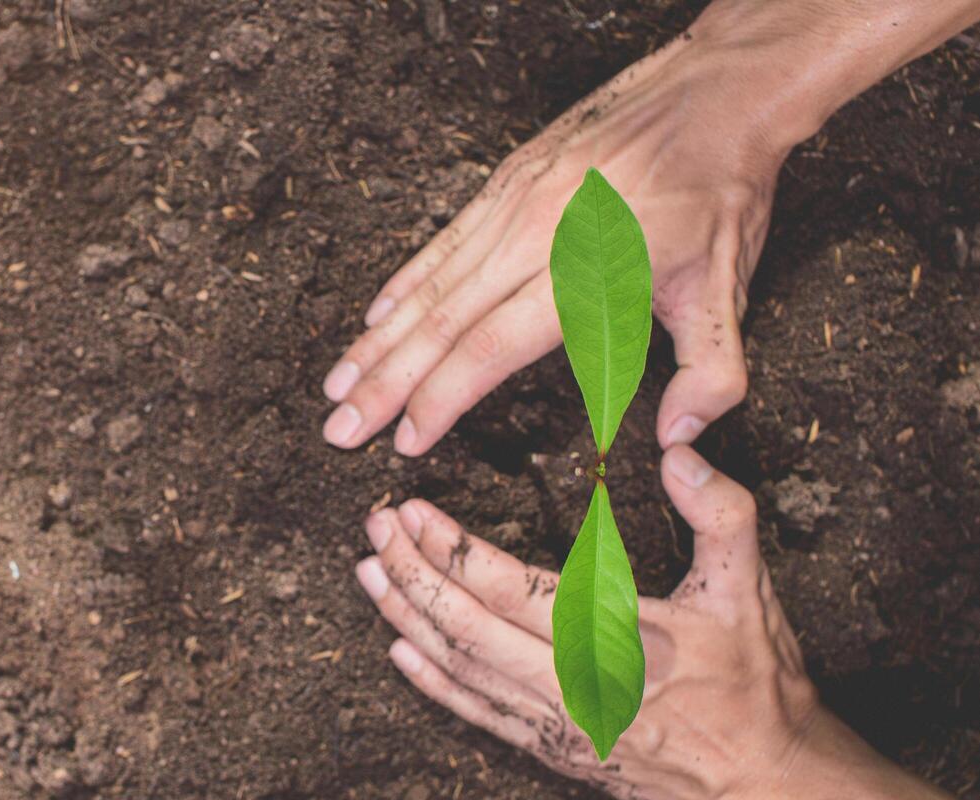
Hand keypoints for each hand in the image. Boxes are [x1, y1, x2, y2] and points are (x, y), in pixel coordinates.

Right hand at [323, 34, 782, 455]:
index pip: (491, 348)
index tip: (403, 441)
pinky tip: (373, 318)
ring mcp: (513, 204)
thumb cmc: (719, 192)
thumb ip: (709, 375)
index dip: (440, 399)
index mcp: (585, 272)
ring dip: (377, 340)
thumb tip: (676, 442)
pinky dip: (402, 285)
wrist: (715, 91)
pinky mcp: (505, 181)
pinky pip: (441, 243)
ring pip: (430, 285)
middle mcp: (535, 237)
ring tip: (336, 385)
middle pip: (442, 323)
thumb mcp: (730, 289)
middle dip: (384, 383)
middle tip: (337, 429)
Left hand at [353, 446, 820, 799]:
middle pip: (467, 627)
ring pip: (462, 670)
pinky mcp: (555, 754)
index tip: (410, 510)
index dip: (451, 547)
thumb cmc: (757, 679)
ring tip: (370, 576)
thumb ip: (720, 512)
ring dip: (409, 620)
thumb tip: (679, 450)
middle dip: (411, 575)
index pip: (508, 587)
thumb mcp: (751, 586)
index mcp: (615, 639)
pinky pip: (478, 716)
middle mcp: (573, 687)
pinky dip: (434, 683)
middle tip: (374, 530)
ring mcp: (558, 728)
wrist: (772, 781)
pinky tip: (402, 649)